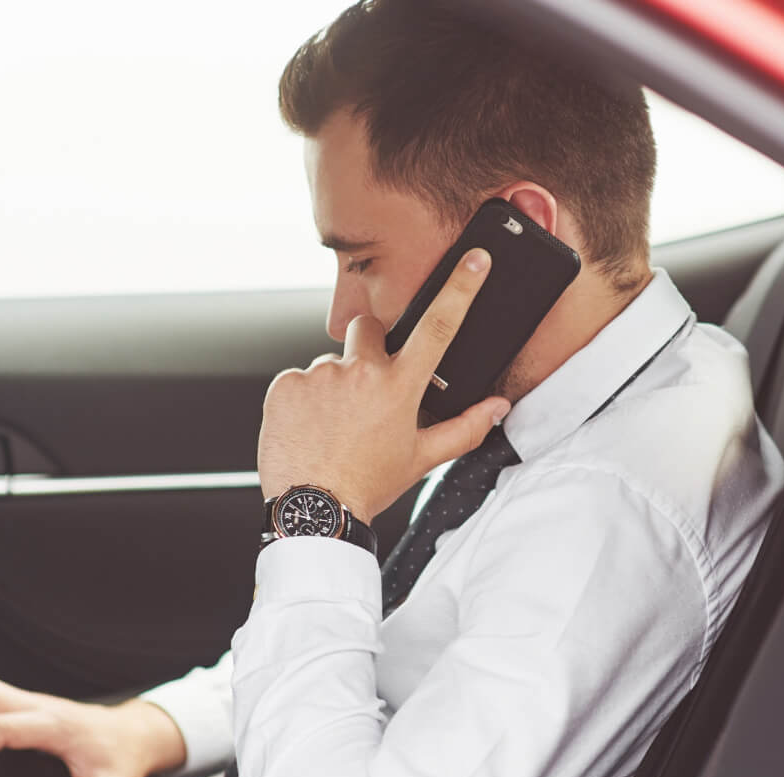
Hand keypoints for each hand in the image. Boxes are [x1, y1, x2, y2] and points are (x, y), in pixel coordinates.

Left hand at [258, 248, 510, 522]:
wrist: (313, 511)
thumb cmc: (367, 485)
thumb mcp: (421, 459)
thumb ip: (465, 428)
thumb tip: (497, 408)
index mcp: (400, 387)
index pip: (439, 325)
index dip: (461, 287)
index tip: (476, 258)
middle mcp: (361, 372)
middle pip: (370, 330)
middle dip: (370, 350)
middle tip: (365, 391)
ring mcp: (320, 376)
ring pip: (331, 363)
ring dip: (334, 385)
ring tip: (332, 427)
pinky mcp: (286, 384)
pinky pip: (298, 380)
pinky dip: (303, 400)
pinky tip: (309, 428)